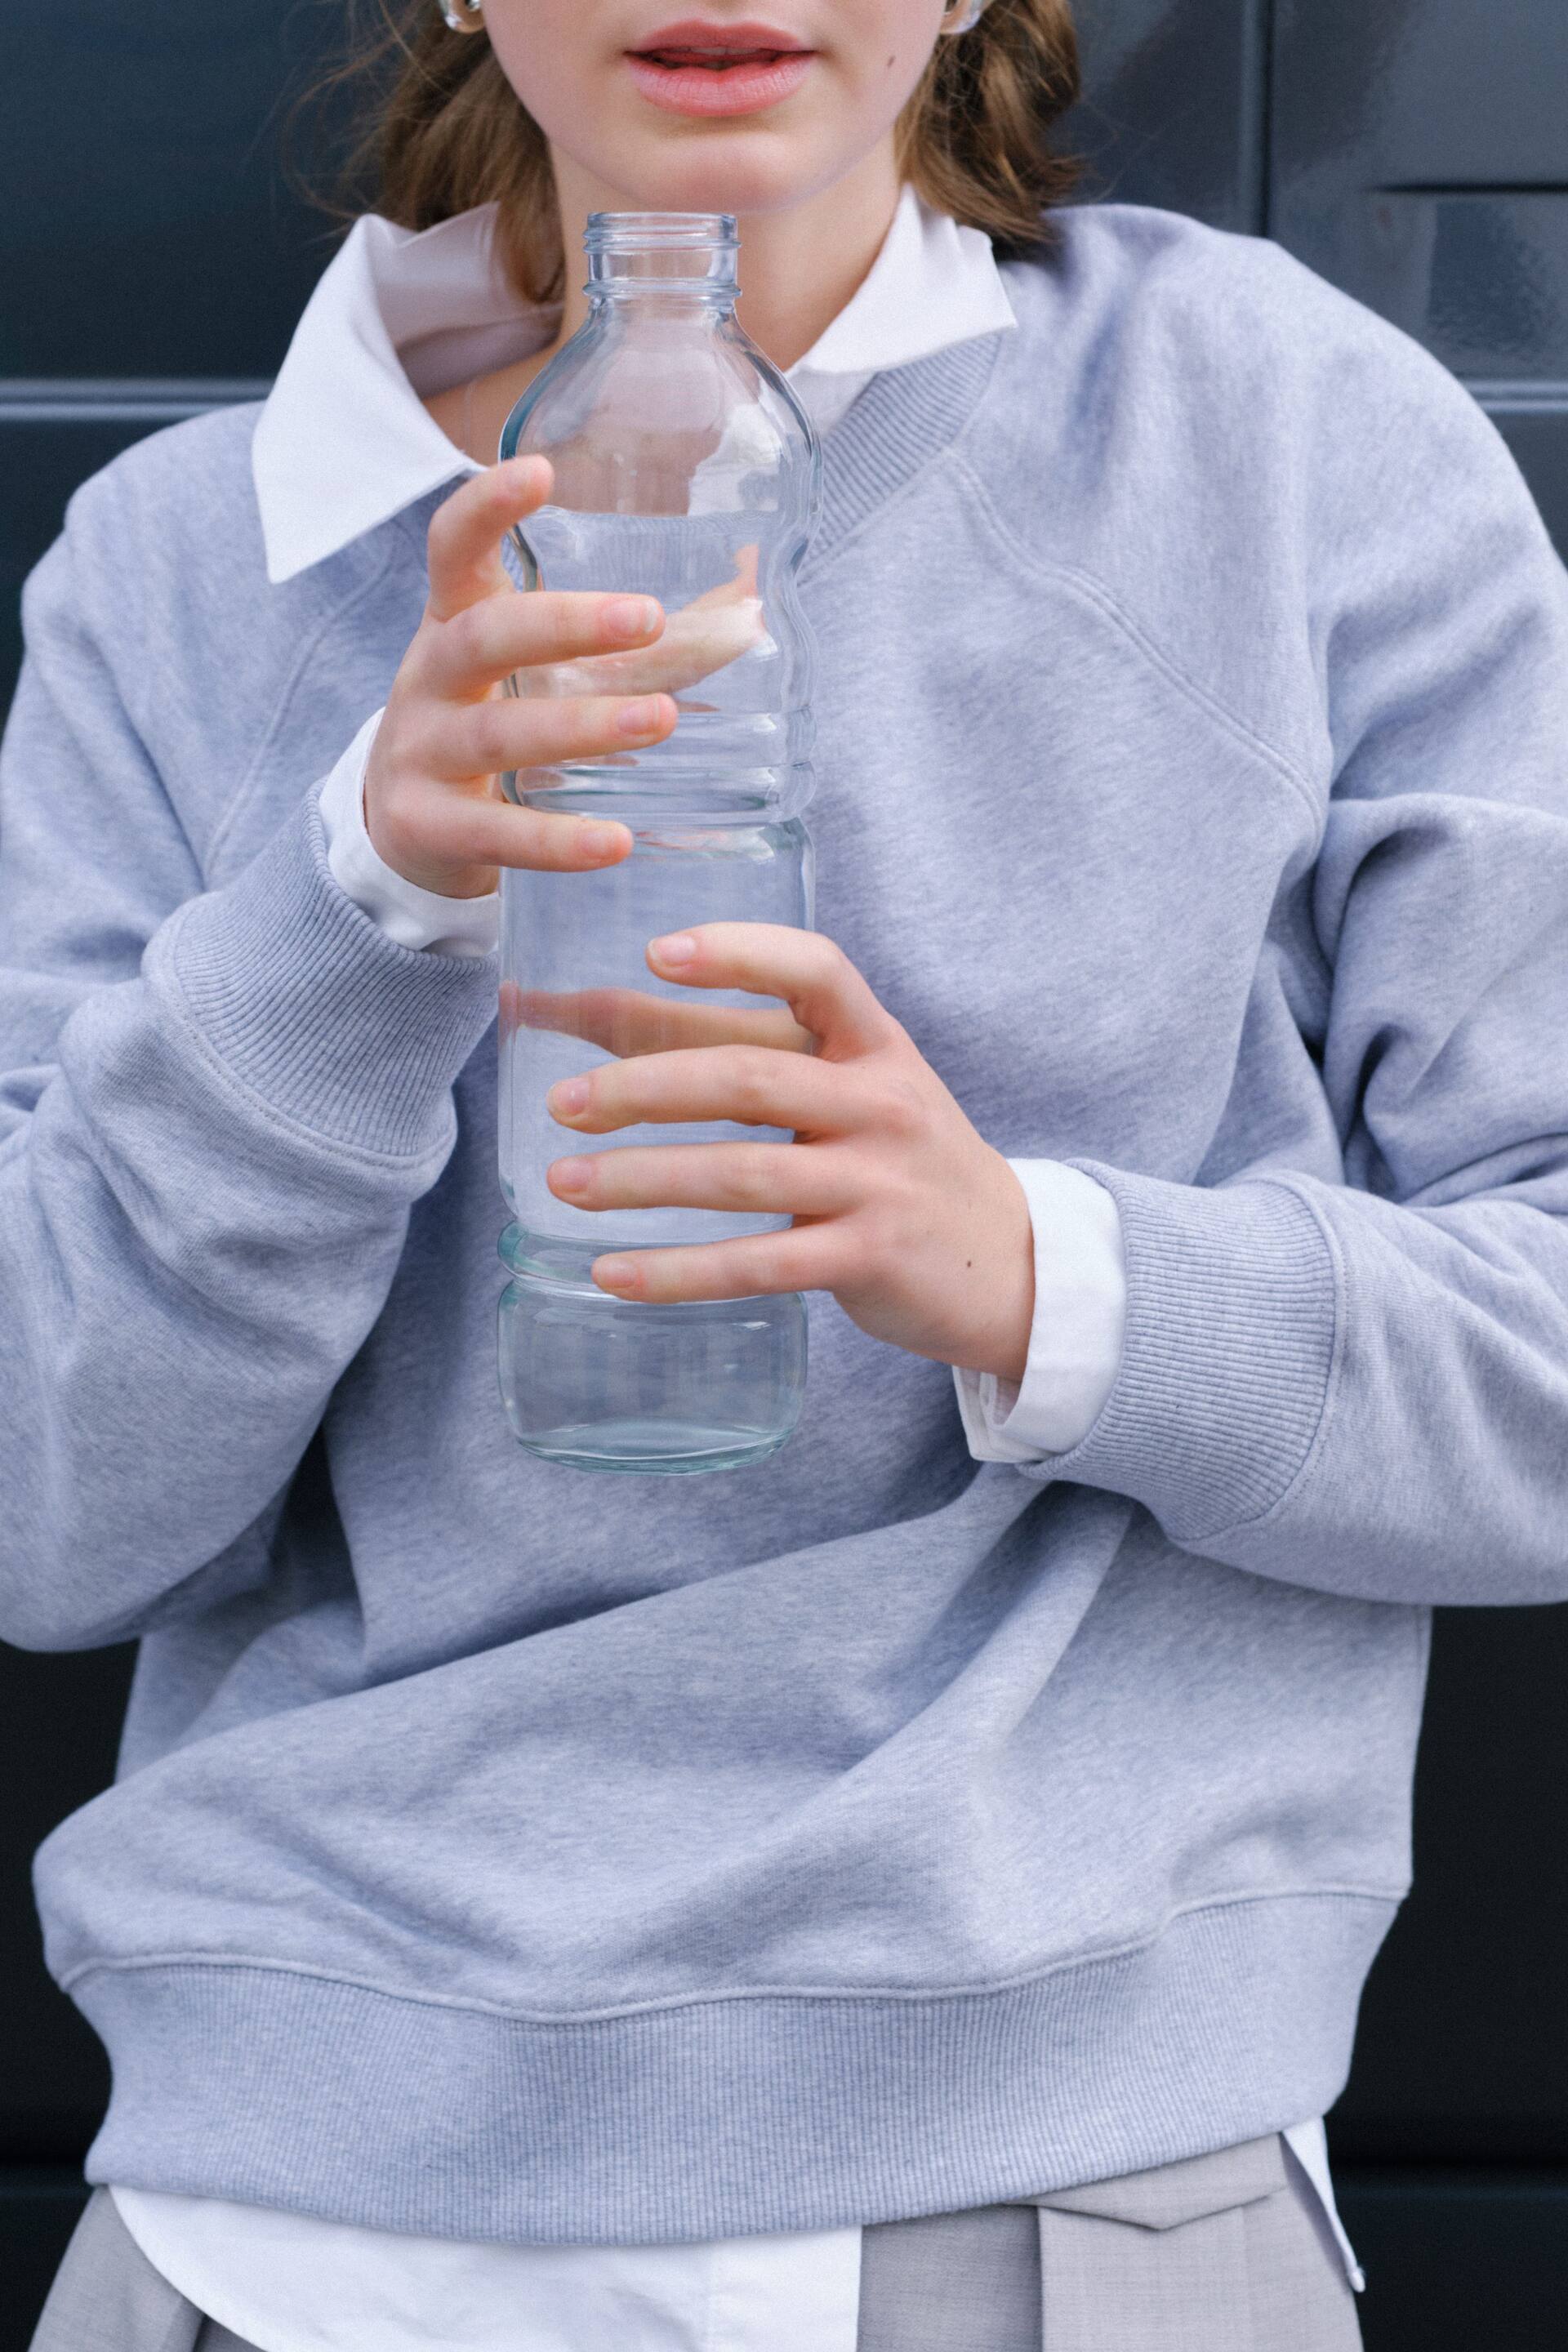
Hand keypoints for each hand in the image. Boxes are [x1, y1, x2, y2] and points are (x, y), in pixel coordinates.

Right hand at [363, 458, 763, 898]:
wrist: (401, 827)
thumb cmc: (489, 724)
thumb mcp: (528, 673)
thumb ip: (617, 646)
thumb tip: (748, 611)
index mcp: (451, 623)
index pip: (452, 549)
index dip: (486, 508)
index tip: (540, 471)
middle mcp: (427, 679)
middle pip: (485, 637)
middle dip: (565, 623)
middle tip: (650, 619)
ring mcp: (421, 755)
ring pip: (498, 735)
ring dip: (581, 726)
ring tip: (661, 721)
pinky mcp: (427, 827)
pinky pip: (498, 834)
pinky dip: (559, 840)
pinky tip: (615, 841)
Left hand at [541, 925, 1035, 1381]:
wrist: (1009, 1264)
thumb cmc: (899, 1161)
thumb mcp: (855, 1090)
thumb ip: (752, 1054)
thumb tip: (599, 1016)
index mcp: (877, 1043)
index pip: (816, 971)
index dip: (738, 953)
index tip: (654, 953)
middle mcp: (883, 1102)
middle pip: (749, 1078)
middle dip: (644, 1087)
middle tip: (563, 1103)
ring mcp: (879, 1183)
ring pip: (742, 1174)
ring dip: (641, 1179)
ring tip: (564, 1183)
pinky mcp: (869, 1258)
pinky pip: (758, 1264)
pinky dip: (678, 1272)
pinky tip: (613, 1274)